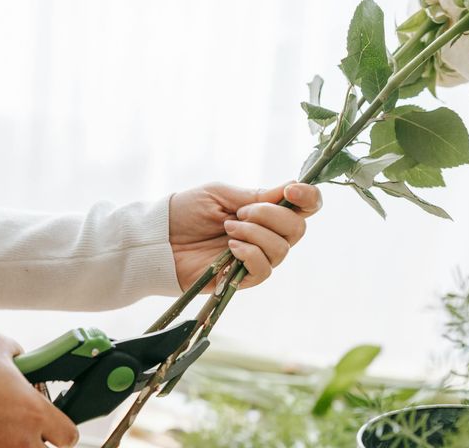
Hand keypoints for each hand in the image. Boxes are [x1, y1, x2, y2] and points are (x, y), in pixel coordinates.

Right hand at [0, 330, 77, 447]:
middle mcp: (18, 440)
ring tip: (0, 430)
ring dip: (15, 445)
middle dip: (41, 444)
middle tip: (29, 429)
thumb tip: (20, 359)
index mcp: (33, 412)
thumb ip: (16, 353)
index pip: (68, 436)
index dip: (64, 429)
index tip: (55, 422)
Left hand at [169, 182, 321, 289]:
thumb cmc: (187, 212)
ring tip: (228, 228)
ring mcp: (257, 257)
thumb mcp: (220, 194)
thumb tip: (289, 189)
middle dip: (272, 216)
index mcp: (265, 211)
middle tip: (240, 212)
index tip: (291, 190)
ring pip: (282, 249)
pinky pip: (264, 269)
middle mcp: (267, 235)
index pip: (305, 207)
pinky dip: (250, 254)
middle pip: (298, 229)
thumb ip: (255, 195)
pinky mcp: (243, 278)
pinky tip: (230, 247)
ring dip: (255, 234)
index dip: (308, 198)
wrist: (160, 238)